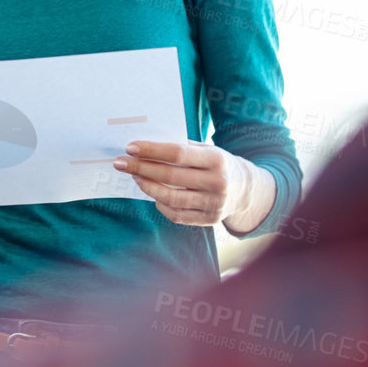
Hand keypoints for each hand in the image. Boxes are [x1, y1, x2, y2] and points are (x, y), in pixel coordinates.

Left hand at [112, 140, 272, 232]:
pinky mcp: (210, 220)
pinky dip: (161, 204)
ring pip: (171, 198)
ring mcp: (214, 204)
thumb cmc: (218, 164)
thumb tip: (146, 146)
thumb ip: (182, 147)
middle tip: (121, 163)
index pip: (178, 153)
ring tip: (135, 177)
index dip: (152, 150)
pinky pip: (177, 215)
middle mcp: (217, 182)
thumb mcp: (208, 149)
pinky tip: (152, 194)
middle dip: (141, 168)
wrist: (247, 189)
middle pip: (171, 176)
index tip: (130, 147)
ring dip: (147, 187)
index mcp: (217, 159)